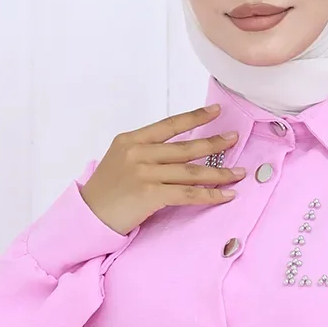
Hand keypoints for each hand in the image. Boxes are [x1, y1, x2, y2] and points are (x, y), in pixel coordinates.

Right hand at [79, 103, 244, 234]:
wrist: (88, 215)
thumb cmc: (105, 191)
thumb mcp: (120, 160)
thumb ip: (145, 151)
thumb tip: (178, 151)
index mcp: (131, 140)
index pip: (169, 125)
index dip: (195, 117)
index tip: (216, 111)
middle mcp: (139, 152)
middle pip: (186, 147)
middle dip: (214, 143)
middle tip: (234, 139)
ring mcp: (145, 173)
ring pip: (191, 171)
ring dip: (219, 172)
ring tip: (239, 172)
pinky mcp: (150, 194)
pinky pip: (188, 194)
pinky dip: (210, 195)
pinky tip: (226, 195)